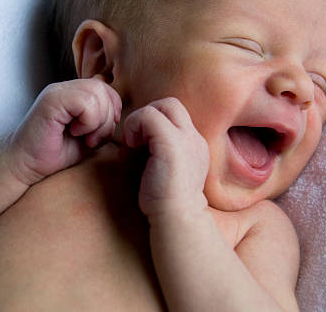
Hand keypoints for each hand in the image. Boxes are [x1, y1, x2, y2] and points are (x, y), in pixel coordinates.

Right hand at [6, 77, 121, 184]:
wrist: (25, 164)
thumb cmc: (56, 152)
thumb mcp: (88, 134)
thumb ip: (102, 120)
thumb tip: (122, 114)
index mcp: (74, 93)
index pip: (107, 89)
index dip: (112, 111)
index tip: (101, 133)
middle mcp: (65, 87)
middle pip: (104, 89)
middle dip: (107, 119)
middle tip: (93, 139)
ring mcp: (57, 91)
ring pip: (97, 94)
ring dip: (98, 122)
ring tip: (84, 137)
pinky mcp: (51, 100)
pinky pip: (85, 102)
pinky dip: (88, 122)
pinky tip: (75, 133)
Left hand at [123, 97, 209, 217]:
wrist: (177, 222)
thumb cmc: (163, 204)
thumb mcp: (163, 172)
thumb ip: (156, 154)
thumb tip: (133, 141)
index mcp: (194, 146)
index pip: (175, 116)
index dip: (152, 124)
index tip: (139, 146)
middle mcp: (195, 138)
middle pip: (171, 104)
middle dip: (148, 115)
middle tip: (135, 140)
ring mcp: (187, 139)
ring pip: (162, 105)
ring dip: (140, 121)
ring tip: (132, 145)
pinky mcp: (172, 143)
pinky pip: (149, 116)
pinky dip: (134, 126)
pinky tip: (130, 147)